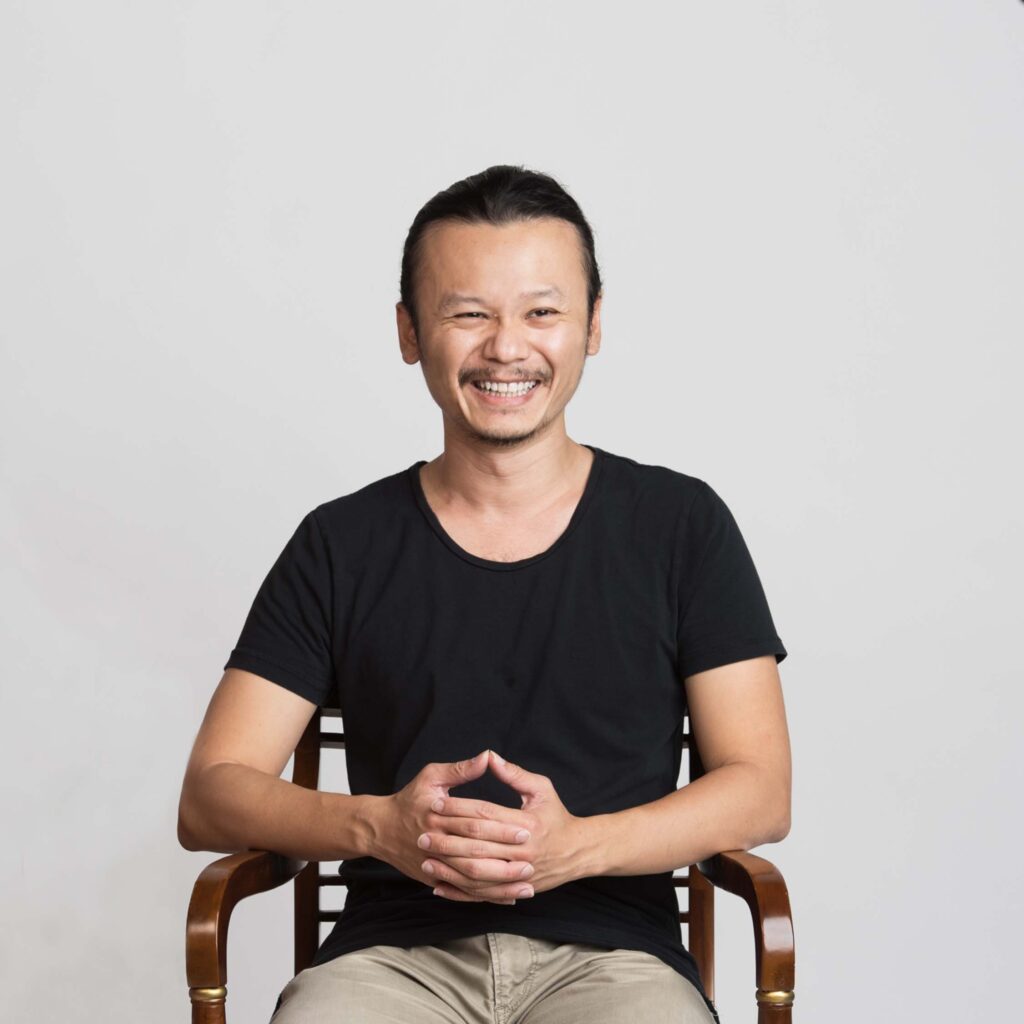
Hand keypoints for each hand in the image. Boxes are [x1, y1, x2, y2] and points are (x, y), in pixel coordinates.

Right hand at [374, 750, 535, 903]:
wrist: (380, 829)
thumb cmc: (409, 799)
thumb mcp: (431, 776)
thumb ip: (460, 769)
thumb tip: (488, 757)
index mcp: (438, 815)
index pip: (475, 821)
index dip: (502, 827)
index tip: (527, 830)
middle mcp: (436, 842)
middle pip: (475, 854)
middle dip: (504, 859)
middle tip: (532, 861)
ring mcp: (434, 864)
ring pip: (470, 880)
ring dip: (499, 885)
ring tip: (527, 886)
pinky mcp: (434, 879)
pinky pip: (463, 892)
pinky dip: (485, 897)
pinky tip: (507, 898)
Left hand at [423, 750, 585, 902]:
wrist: (577, 851)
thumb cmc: (557, 816)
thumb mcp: (541, 789)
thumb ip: (514, 773)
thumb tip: (488, 756)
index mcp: (528, 823)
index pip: (485, 815)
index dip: (459, 809)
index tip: (436, 803)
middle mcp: (523, 851)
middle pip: (477, 845)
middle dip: (447, 839)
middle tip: (422, 833)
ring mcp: (518, 874)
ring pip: (476, 874)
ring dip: (448, 866)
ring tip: (426, 856)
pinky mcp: (514, 889)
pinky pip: (481, 894)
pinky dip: (458, 891)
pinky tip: (439, 884)